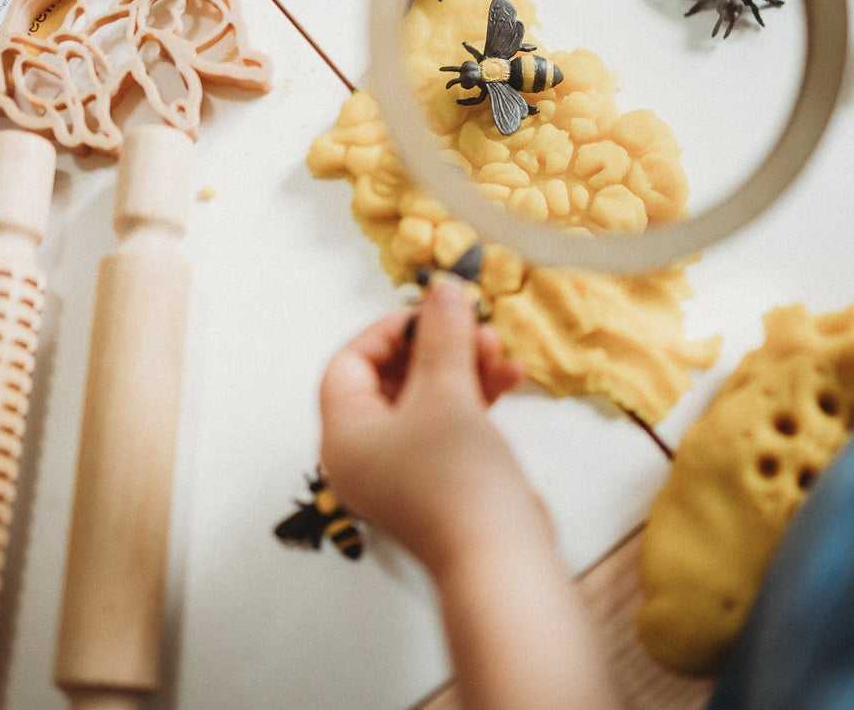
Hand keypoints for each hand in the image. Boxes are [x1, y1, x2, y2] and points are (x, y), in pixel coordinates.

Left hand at [318, 276, 546, 577]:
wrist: (500, 560)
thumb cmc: (459, 487)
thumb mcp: (448, 394)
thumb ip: (443, 336)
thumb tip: (441, 293)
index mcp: (344, 435)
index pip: (350, 362)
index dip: (391, 329)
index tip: (431, 311)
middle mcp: (364, 455)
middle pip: (389, 379)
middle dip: (435, 346)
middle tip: (470, 324)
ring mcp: (402, 472)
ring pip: (425, 400)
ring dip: (462, 367)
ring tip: (496, 348)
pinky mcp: (439, 483)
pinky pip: (448, 424)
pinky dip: (475, 398)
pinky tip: (509, 377)